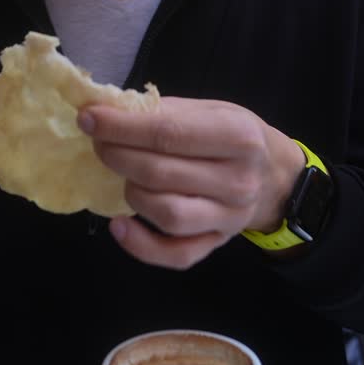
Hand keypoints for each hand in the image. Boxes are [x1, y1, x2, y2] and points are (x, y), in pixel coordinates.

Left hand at [78, 98, 304, 268]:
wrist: (274, 175)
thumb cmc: (234, 135)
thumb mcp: (212, 110)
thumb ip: (165, 111)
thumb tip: (108, 110)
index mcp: (238, 136)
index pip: (168, 133)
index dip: (122, 127)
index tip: (89, 118)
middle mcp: (238, 181)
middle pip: (161, 174)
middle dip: (117, 156)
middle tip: (98, 143)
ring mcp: (229, 218)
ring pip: (167, 215)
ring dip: (131, 193)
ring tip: (121, 176)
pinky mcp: (217, 244)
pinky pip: (176, 255)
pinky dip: (141, 245)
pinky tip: (119, 225)